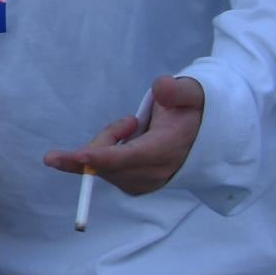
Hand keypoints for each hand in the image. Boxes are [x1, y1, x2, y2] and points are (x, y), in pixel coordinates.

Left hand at [45, 73, 204, 196]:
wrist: (197, 134)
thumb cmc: (189, 110)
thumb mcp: (191, 94)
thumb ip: (177, 90)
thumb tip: (161, 88)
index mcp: (170, 148)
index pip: (134, 156)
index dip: (105, 157)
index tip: (79, 155)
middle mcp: (158, 172)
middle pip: (111, 162)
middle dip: (105, 139)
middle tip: (131, 120)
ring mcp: (146, 183)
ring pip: (104, 167)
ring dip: (106, 144)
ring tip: (134, 128)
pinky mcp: (135, 186)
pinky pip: (105, 171)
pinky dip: (103, 154)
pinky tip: (125, 143)